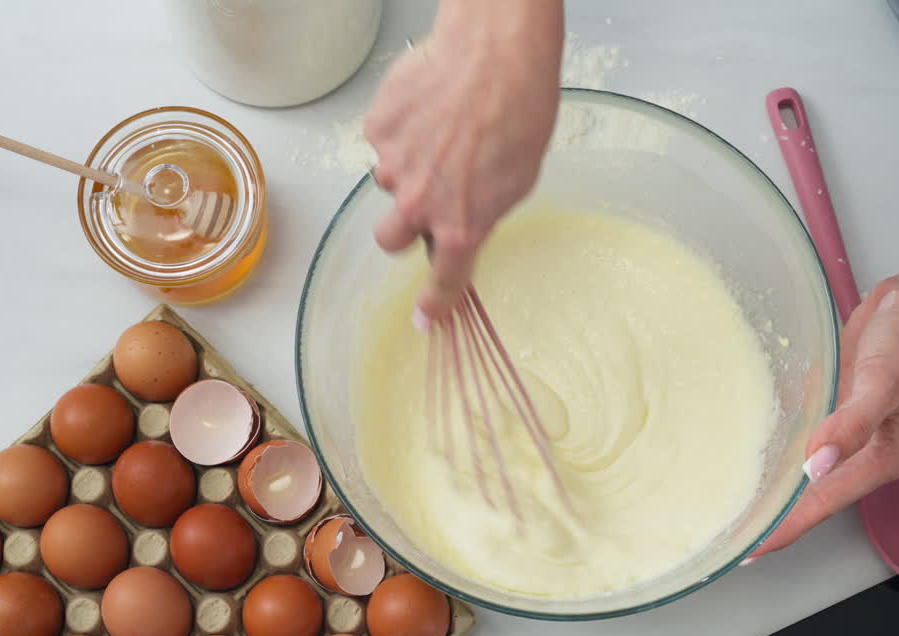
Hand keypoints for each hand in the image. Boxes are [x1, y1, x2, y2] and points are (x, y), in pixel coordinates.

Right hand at [364, 0, 562, 327]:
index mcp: (463, 224)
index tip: (426, 319)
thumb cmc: (519, 108)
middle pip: (390, 239)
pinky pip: (384, 141)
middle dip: (403, 224)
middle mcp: (422, 204)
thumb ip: (484, 211)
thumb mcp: (518, 179)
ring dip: (406, 169)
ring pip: (387, 182)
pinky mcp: (379, 130)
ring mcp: (394, 166)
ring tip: (439, 133)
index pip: (444, 280)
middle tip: (426, 194)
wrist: (495, 53)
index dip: (435, 304)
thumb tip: (468, 222)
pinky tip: (430, 107)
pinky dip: (402, 130)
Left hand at [754, 273, 898, 555]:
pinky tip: (743, 448)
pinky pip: (799, 434)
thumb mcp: (882, 384)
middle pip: (809, 496)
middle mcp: (861, 453)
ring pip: (801, 468)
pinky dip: (774, 445)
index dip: (784, 528)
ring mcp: (846, 431)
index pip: (821, 505)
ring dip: (770, 484)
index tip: (746, 549)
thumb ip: (850, 427)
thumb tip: (815, 466)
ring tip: (726, 500)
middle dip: (771, 515)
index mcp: (877, 459)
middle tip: (723, 532)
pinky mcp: (834, 406)